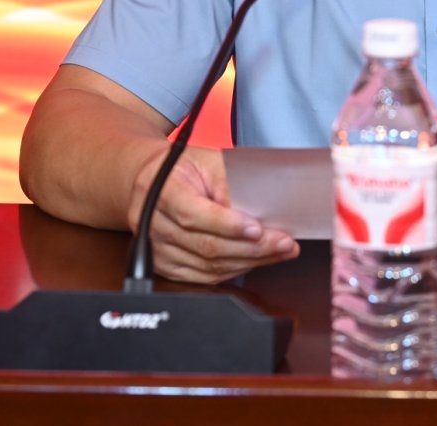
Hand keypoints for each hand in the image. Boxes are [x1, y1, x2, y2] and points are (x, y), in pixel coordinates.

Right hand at [129, 145, 297, 283]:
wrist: (152, 181)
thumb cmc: (183, 168)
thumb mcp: (207, 160)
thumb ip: (229, 181)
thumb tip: (257, 209)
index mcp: (161, 190)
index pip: (193, 215)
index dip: (227, 225)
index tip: (257, 228)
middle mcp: (153, 223)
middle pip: (206, 245)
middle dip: (252, 248)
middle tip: (283, 242)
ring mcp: (158, 249)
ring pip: (209, 266)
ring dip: (250, 261)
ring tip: (279, 252)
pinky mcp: (167, 267)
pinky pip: (205, 276)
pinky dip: (236, 270)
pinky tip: (256, 260)